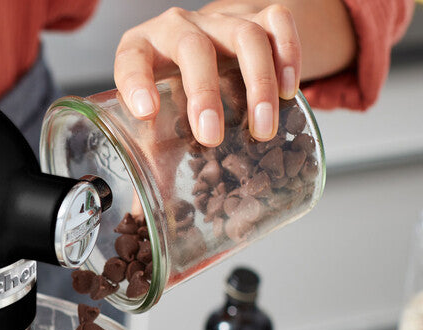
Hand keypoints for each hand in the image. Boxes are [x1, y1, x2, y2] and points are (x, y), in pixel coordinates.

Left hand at [115, 1, 354, 145]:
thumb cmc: (175, 90)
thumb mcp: (155, 118)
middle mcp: (178, 28)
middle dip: (204, 92)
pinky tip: (290, 89)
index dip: (136, 81)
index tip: (146, 112)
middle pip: (193, 47)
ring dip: (257, 82)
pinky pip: (279, 22)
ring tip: (262, 128)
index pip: (132, 58)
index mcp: (141, 50)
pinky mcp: (258, 14)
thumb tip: (140, 215)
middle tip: (211, 136)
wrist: (211, 43)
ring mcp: (221, 18)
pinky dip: (289, 54)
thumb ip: (149, 157)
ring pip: (244, 36)